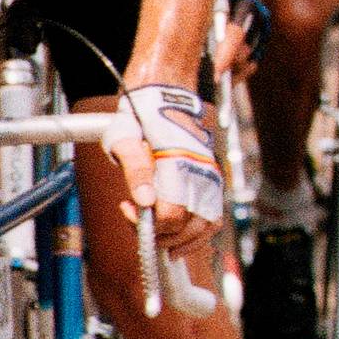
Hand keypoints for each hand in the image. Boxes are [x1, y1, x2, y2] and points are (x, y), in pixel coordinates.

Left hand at [106, 83, 223, 251]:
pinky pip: (214, 219)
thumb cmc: (140, 119)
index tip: (127, 209)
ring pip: (204, 227)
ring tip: (157, 236)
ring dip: (179, 240)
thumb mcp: (124, 139)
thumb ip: (136, 171)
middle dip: (159, 234)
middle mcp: (200, 175)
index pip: (170, 215)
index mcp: (179, 165)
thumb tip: (145, 201)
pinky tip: (180, 240)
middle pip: (186, 226)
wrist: (166, 98)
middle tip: (138, 221)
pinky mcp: (213, 182)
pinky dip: (199, 236)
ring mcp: (210, 179)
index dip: (146, 223)